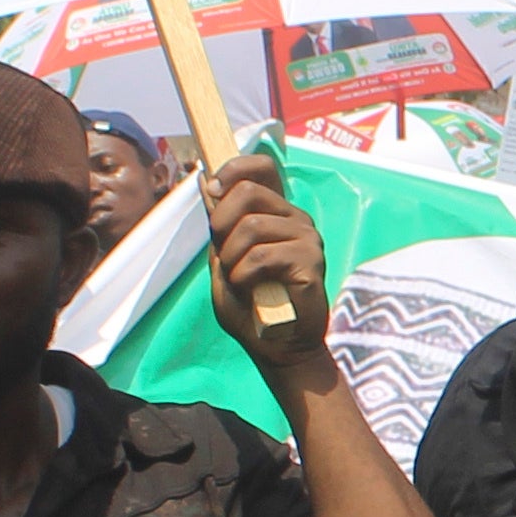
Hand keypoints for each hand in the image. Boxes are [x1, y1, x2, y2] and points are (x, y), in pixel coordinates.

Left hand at [203, 154, 331, 366]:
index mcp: (277, 213)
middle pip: (248, 192)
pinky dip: (242, 275)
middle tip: (225, 255)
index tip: (213, 190)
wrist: (277, 348)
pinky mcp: (311, 263)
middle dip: (221, 223)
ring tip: (240, 281)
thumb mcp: (224, 259)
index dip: (233, 170)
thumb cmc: (251, 307)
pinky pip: (261, 256)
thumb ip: (219, 224)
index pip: (262, 167)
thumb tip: (204, 179)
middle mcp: (296, 219)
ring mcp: (307, 239)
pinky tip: (251, 289)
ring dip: (231, 259)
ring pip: (250, 226)